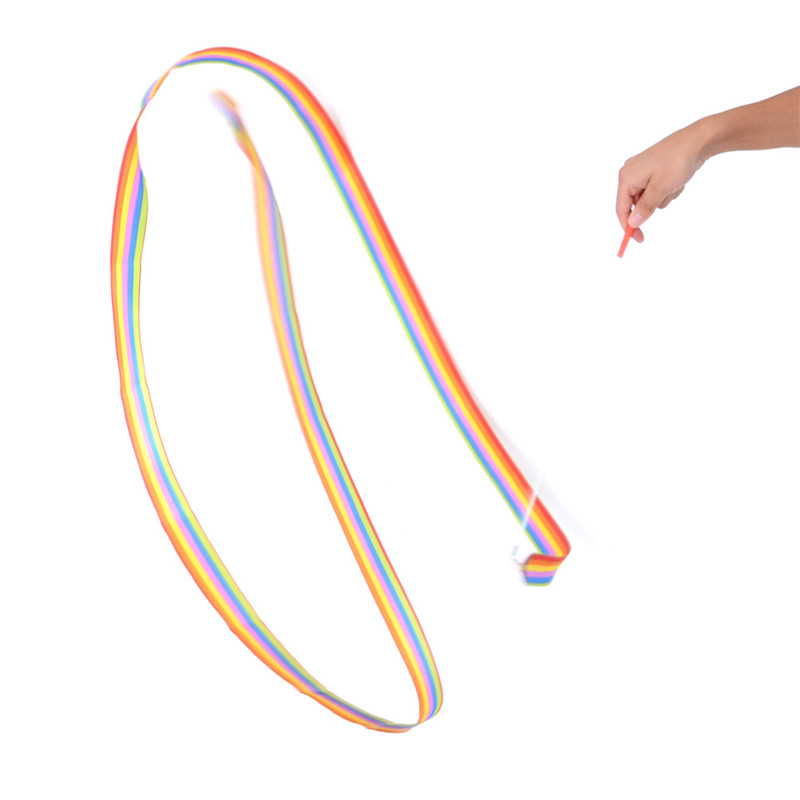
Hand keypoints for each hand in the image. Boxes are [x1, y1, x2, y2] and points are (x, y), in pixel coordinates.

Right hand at [616, 123, 707, 242]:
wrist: (699, 140)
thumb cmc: (677, 161)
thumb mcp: (661, 189)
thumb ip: (645, 208)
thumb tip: (632, 223)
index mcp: (627, 177)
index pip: (621, 209)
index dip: (628, 226)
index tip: (639, 239)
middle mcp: (630, 173)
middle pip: (634, 203)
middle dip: (652, 205)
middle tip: (667, 198)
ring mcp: (641, 170)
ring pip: (647, 198)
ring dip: (662, 197)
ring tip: (675, 184)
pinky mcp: (653, 169)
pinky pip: (655, 189)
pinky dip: (666, 190)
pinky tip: (677, 179)